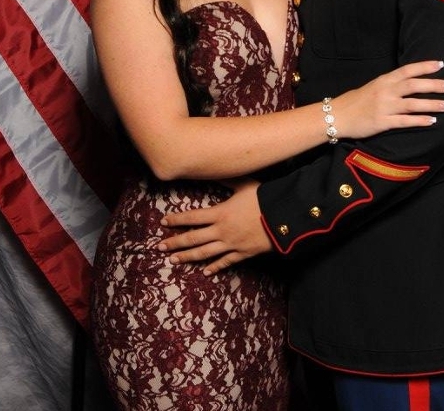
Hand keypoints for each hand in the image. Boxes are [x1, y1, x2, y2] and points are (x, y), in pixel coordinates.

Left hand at [157, 179, 271, 273]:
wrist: (284, 218)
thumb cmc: (264, 198)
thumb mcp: (244, 184)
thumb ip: (226, 179)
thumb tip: (210, 170)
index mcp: (220, 213)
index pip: (192, 217)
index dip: (177, 220)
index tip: (163, 222)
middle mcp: (222, 231)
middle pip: (193, 238)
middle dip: (175, 242)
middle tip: (159, 247)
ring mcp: (231, 245)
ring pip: (205, 254)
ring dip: (188, 257)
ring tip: (174, 261)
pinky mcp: (243, 254)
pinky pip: (225, 262)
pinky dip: (214, 268)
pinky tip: (205, 272)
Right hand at [335, 60, 443, 139]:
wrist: (338, 115)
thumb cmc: (356, 101)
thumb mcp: (374, 86)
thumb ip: (391, 84)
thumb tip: (411, 82)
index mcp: (384, 80)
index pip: (407, 70)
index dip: (425, 66)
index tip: (441, 65)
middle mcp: (385, 91)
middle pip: (414, 85)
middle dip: (434, 85)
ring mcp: (384, 107)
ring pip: (412, 104)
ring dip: (431, 104)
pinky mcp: (382, 122)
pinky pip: (404, 121)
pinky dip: (419, 121)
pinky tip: (432, 121)